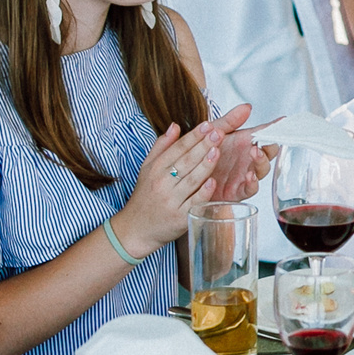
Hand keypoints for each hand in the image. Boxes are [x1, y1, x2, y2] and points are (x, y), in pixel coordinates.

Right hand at [112, 118, 228, 254]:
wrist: (135, 229)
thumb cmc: (145, 196)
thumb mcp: (147, 168)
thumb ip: (161, 146)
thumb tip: (175, 125)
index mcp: (155, 169)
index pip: (177, 149)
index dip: (193, 136)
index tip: (207, 125)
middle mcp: (162, 184)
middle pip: (185, 162)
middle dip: (202, 146)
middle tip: (218, 132)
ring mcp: (171, 201)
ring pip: (191, 180)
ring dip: (205, 165)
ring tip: (217, 150)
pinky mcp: (179, 218)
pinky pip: (193, 203)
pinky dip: (203, 192)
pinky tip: (213, 181)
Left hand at [192, 100, 268, 201]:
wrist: (185, 177)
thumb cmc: (200, 153)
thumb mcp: (213, 132)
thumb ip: (230, 120)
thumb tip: (247, 106)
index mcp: (244, 143)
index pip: (265, 135)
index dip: (276, 129)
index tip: (283, 122)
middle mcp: (247, 159)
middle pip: (268, 153)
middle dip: (269, 146)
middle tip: (263, 140)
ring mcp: (244, 175)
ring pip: (261, 170)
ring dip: (261, 161)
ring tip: (255, 152)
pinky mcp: (237, 192)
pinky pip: (250, 189)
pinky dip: (252, 183)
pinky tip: (249, 176)